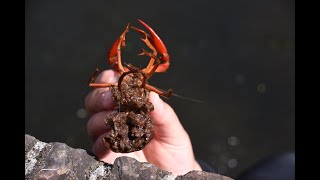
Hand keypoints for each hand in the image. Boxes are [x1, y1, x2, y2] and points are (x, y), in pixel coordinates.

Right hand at [85, 69, 201, 174]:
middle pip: (96, 101)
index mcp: (132, 105)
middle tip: (111, 99)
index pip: (114, 86)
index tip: (115, 78)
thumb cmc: (174, 147)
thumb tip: (151, 94)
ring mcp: (111, 136)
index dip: (110, 79)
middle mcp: (118, 118)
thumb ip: (163, 113)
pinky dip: (101, 142)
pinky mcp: (109, 156)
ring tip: (114, 120)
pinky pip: (97, 147)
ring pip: (93, 122)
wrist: (175, 173)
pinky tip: (110, 142)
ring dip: (100, 119)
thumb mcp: (173, 129)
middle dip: (100, 96)